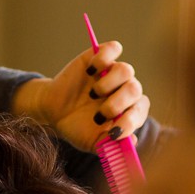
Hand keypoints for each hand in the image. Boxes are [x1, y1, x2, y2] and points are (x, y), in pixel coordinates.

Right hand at [11, 39, 149, 152]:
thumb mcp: (92, 143)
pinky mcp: (100, 58)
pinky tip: (90, 71)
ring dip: (109, 84)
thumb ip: (110, 145)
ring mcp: (113, 73)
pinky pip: (113, 48)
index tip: (113, 133)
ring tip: (92, 95)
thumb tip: (132, 141)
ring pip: (126, 69)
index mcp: (129, 110)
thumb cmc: (77, 128)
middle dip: (118, 104)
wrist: (54, 112)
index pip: (140, 111)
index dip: (130, 122)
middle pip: (135, 89)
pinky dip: (103, 58)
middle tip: (99, 115)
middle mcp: (125, 90)